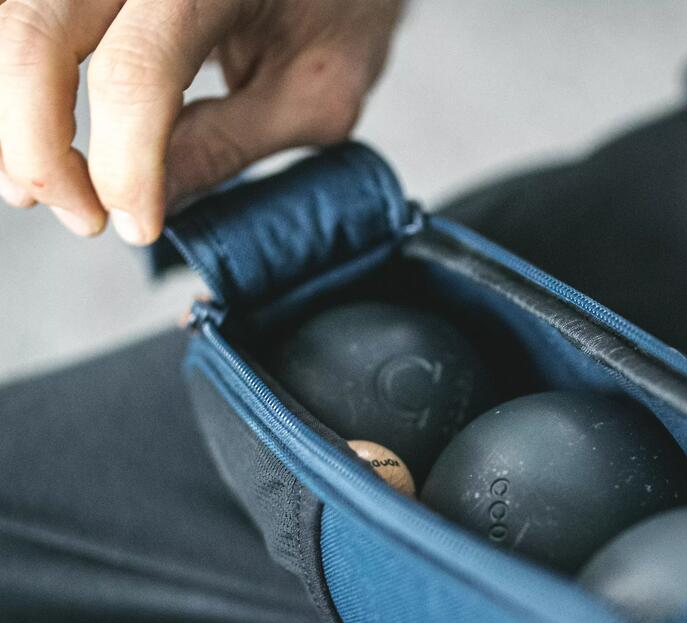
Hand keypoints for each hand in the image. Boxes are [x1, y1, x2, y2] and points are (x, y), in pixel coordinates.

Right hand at [0, 0, 403, 242]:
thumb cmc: (343, 8)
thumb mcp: (315, 93)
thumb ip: (230, 142)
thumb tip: (152, 199)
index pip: (137, 71)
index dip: (125, 164)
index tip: (136, 226)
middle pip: (39, 31)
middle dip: (40, 143)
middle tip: (80, 218)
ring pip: (16, 16)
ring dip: (17, 111)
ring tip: (45, 186)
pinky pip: (24, 10)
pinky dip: (21, 74)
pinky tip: (39, 128)